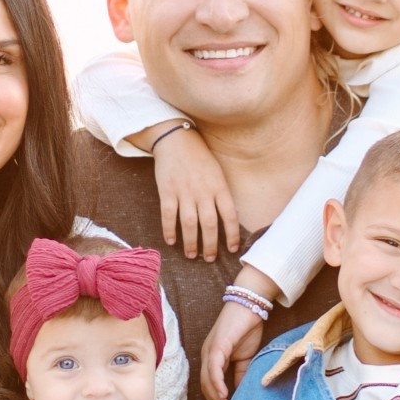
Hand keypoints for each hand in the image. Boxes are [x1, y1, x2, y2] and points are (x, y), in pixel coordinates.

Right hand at [152, 126, 239, 260]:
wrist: (176, 140)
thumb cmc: (200, 158)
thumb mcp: (217, 173)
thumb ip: (221, 194)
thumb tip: (227, 220)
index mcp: (219, 187)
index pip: (230, 215)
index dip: (232, 235)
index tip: (232, 249)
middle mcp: (203, 191)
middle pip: (209, 224)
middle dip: (210, 245)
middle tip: (209, 259)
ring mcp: (184, 191)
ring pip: (189, 223)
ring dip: (191, 242)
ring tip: (192, 255)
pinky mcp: (167, 191)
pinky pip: (168, 215)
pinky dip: (169, 230)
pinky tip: (171, 241)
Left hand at [200, 298, 264, 399]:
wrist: (251, 305)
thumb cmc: (247, 328)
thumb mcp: (245, 358)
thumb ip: (241, 374)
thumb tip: (241, 392)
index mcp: (212, 358)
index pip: (208, 385)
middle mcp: (207, 355)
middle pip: (204, 386)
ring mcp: (210, 350)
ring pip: (206, 379)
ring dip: (215, 397)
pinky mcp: (217, 345)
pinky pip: (213, 368)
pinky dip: (217, 383)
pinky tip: (224, 395)